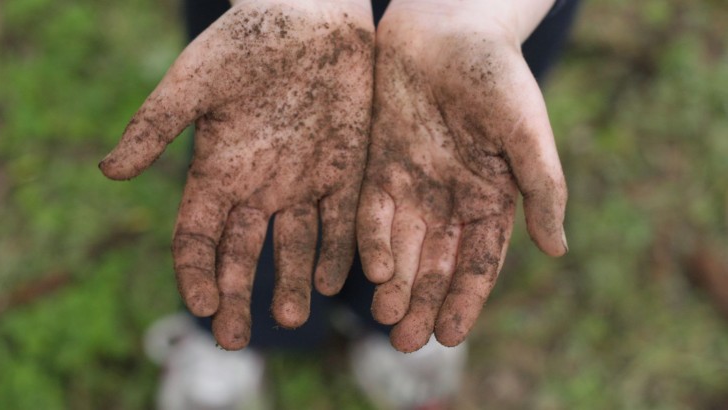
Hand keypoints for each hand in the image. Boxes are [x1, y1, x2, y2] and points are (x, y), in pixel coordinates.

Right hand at [100, 0, 373, 349]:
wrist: (311, 15)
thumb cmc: (246, 41)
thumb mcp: (195, 81)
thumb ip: (157, 125)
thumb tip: (109, 171)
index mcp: (216, 172)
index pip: (197, 237)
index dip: (196, 272)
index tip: (203, 305)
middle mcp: (257, 187)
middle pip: (242, 255)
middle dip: (238, 296)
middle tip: (237, 339)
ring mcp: (302, 183)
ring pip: (294, 247)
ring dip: (291, 282)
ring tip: (291, 315)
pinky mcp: (344, 171)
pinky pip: (341, 221)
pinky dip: (338, 250)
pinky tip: (334, 279)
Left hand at [357, 0, 566, 351]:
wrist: (445, 25)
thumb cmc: (496, 74)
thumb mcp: (527, 132)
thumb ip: (543, 189)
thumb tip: (558, 249)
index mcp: (491, 197)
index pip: (478, 261)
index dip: (466, 299)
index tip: (450, 336)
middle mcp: (450, 198)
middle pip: (436, 264)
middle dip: (422, 303)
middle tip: (407, 343)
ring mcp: (412, 183)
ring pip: (403, 248)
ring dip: (395, 285)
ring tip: (386, 320)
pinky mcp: (378, 164)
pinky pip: (372, 213)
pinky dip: (371, 242)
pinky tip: (369, 271)